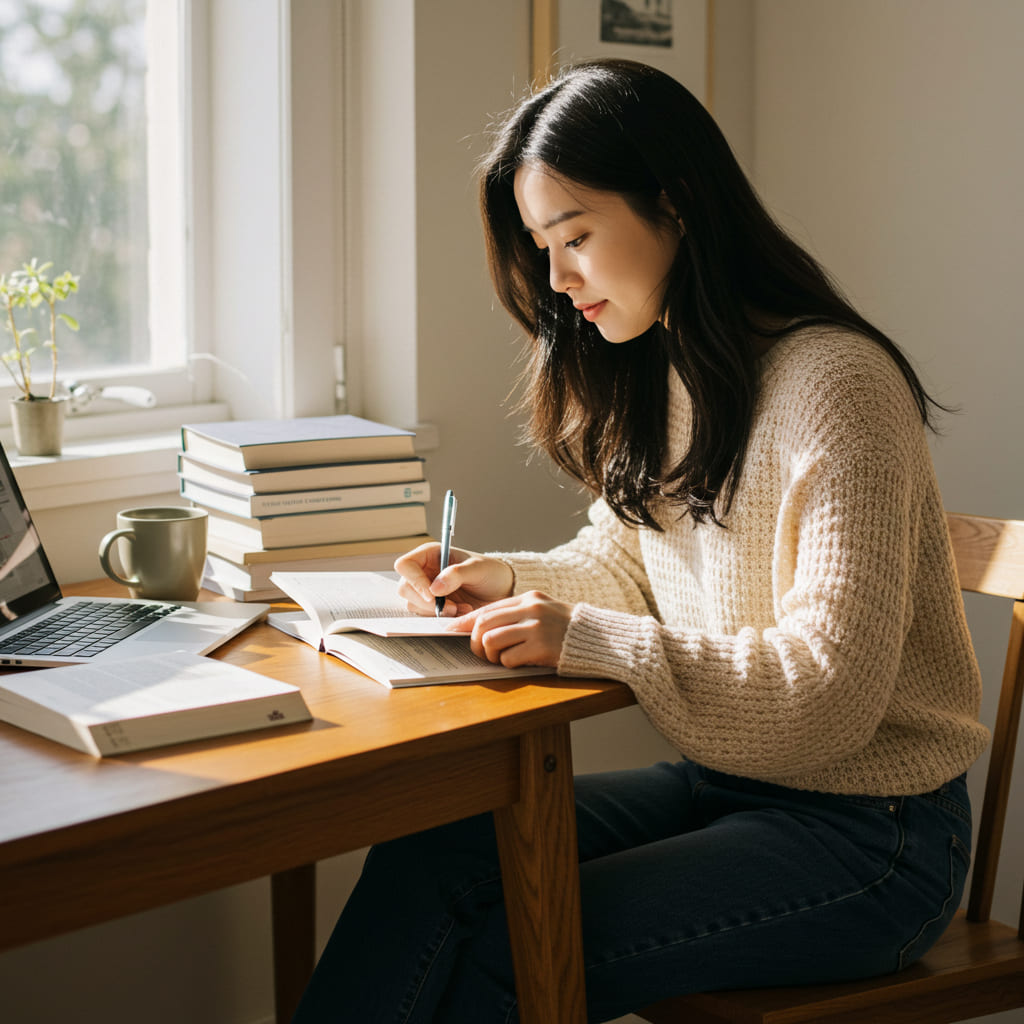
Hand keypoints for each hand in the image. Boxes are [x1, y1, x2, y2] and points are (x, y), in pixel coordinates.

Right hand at [394, 543, 514, 616]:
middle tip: (452, 607)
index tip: (432, 595)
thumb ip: (456, 574)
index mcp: (430, 554)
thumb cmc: (490, 572)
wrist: (501, 590)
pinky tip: (460, 612)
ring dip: (436, 611)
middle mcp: (424, 571)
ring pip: (413, 604)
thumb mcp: (478, 569)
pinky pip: (425, 616)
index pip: (405, 565)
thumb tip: (435, 588)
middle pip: (405, 589)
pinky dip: (441, 618)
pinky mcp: (432, 606)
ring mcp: (426, 590)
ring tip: (461, 608)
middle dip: (427, 602)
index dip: (414, 580)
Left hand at [459, 591, 571, 667]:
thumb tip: (480, 627)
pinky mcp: (541, 647)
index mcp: (529, 598)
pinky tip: (519, 662)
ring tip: (501, 658)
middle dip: (476, 641)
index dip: (467, 622)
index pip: (488, 608)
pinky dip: (508, 664)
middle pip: (484, 624)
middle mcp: (531, 609)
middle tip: (481, 652)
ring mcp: (536, 628)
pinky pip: (509, 658)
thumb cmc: (565, 629)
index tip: (452, 630)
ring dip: (490, 655)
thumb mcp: (542, 611)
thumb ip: (515, 614)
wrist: (599, 640)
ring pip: (491, 640)